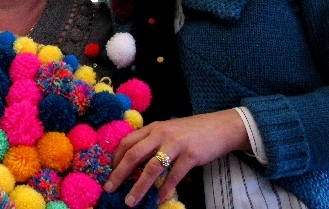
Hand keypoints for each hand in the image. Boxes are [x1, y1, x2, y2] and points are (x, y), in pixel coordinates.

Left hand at [104, 109, 250, 206]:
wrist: (220, 127)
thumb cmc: (191, 131)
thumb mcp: (168, 131)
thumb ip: (152, 142)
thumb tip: (134, 163)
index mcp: (152, 128)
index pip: (126, 142)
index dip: (115, 158)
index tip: (108, 173)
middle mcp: (160, 134)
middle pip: (133, 154)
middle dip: (119, 173)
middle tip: (109, 188)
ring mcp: (176, 144)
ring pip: (151, 168)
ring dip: (138, 187)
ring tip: (130, 201)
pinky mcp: (191, 155)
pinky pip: (173, 175)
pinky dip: (164, 189)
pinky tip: (158, 199)